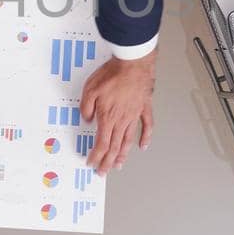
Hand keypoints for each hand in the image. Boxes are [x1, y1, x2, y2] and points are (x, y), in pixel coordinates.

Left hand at [79, 51, 155, 174]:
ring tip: (118, 165)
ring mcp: (134, 115)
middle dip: (107, 161)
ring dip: (122, 154)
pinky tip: (143, 146)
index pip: (101, 143)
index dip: (96, 156)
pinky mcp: (144, 108)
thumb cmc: (112, 74)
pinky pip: (147, 126)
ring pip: (128, 140)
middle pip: (114, 146)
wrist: (132, 63)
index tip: (92, 163)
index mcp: (108, 117)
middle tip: (103, 171)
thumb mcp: (89, 90)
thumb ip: (86, 108)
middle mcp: (122, 120)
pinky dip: (146, 138)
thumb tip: (88, 120)